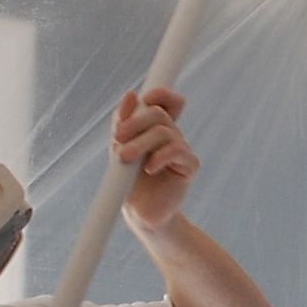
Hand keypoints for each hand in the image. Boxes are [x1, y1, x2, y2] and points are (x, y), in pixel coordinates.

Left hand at [114, 86, 198, 231]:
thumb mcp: (120, 148)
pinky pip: (177, 151)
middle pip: (159, 114)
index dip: (161, 94)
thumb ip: (123, 122)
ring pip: (163, 132)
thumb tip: (131, 94)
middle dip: (135, 122)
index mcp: (157, 129)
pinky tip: (149, 169)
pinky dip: (159, 157)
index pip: (169, 101)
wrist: (139, 213)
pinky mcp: (189, 166)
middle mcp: (172, 136)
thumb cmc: (129, 181)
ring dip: (139, 143)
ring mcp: (182, 150)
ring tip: (124, 158)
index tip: (145, 98)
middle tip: (117, 138)